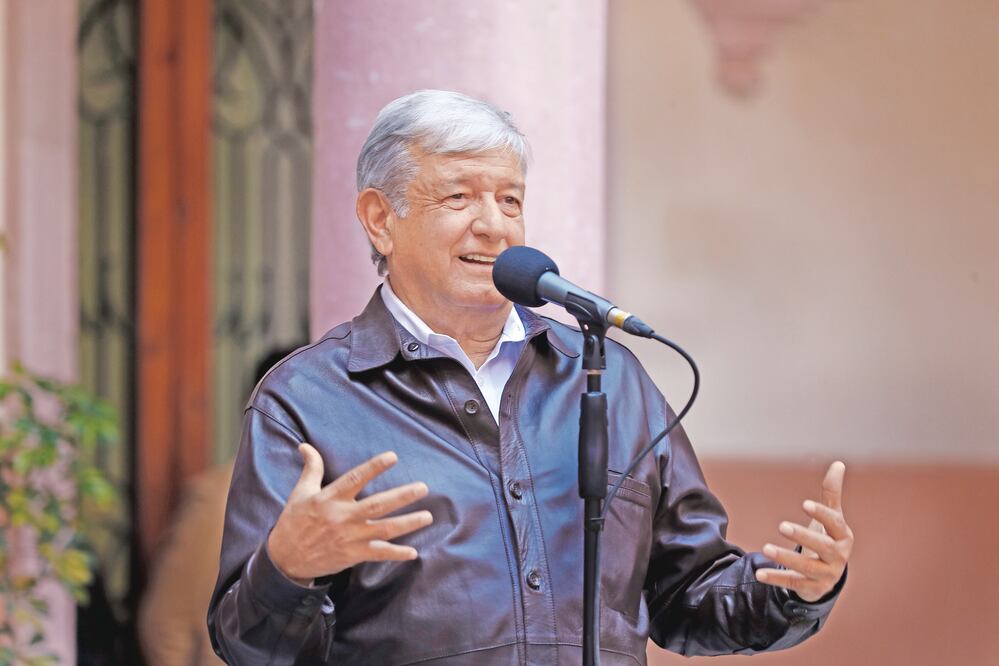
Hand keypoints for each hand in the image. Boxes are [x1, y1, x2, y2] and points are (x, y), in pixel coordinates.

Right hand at [267, 443, 432, 584]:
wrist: (285, 559)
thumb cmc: (294, 521)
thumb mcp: (301, 492)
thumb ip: (311, 468)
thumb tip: (305, 445)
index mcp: (330, 499)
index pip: (355, 479)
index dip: (374, 468)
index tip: (393, 457)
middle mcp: (342, 517)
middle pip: (377, 505)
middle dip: (402, 496)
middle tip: (423, 488)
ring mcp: (350, 538)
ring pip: (384, 529)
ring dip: (407, 523)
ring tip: (428, 516)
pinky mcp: (352, 555)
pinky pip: (378, 554)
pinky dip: (396, 554)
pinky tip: (413, 552)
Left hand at [755, 461, 853, 601]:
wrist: (828, 575)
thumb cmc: (827, 538)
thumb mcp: (831, 518)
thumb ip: (832, 493)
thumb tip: (838, 463)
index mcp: (844, 537)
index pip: (835, 524)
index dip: (821, 514)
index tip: (804, 504)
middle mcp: (839, 557)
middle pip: (822, 547)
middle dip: (803, 536)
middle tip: (782, 525)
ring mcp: (826, 575)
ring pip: (806, 567)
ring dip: (785, 558)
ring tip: (765, 548)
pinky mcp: (812, 588)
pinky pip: (793, 583)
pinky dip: (776, 578)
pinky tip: (759, 573)